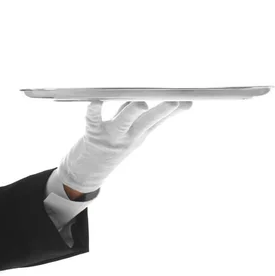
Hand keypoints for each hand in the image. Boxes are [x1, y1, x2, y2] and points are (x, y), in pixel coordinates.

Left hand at [58, 100, 192, 193]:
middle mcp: (128, 137)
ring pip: (124, 121)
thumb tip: (140, 101)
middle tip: (174, 102)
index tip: (188, 102)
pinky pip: (93, 120)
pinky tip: (96, 102)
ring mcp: (111, 137)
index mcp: (138, 135)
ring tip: (141, 104)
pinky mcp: (92, 135)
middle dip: (161, 112)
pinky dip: (93, 111)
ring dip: (132, 111)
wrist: (86, 174)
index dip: (173, 112)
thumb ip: (131, 117)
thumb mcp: (125, 136)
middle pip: (147, 121)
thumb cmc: (107, 149)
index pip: (158, 121)